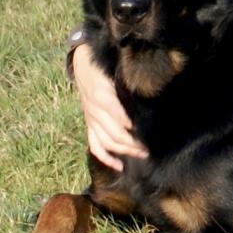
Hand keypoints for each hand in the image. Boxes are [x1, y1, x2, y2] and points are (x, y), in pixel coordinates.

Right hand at [72, 43, 146, 170]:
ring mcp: (91, 120)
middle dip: (133, 144)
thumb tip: (149, 98)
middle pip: (115, 134)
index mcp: (103, 96)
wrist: (83, 66)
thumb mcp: (116, 72)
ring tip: (142, 155)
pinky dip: (105, 157)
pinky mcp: (89, 124)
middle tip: (150, 148)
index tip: (149, 135)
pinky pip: (94, 145)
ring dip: (124, 151)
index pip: (119, 117)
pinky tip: (119, 166)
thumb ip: (129, 86)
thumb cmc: (105, 68)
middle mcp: (95, 111)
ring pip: (106, 142)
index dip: (133, 128)